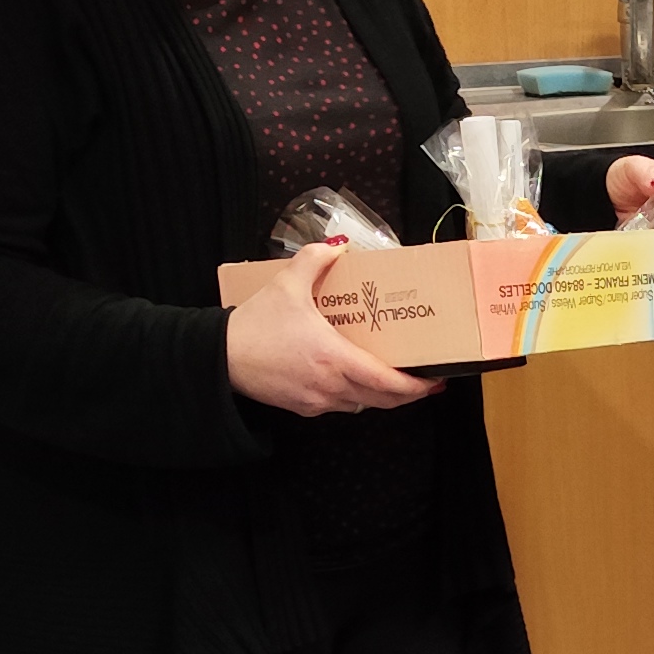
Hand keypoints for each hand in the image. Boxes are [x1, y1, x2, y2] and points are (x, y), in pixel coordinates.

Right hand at [226, 242, 439, 415]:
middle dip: (407, 394)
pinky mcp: (302, 408)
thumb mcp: (286, 284)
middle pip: (382, 400)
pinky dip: (354, 396)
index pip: (387, 383)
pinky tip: (354, 379)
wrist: (218, 358)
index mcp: (334, 358)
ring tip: (393, 378)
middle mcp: (330, 386)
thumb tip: (338, 246)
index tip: (435, 380)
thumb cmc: (254, 325)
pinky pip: (339, 405)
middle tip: (424, 381)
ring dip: (380, 395)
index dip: (415, 386)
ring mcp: (316, 401)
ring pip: (362, 404)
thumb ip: (315, 260)